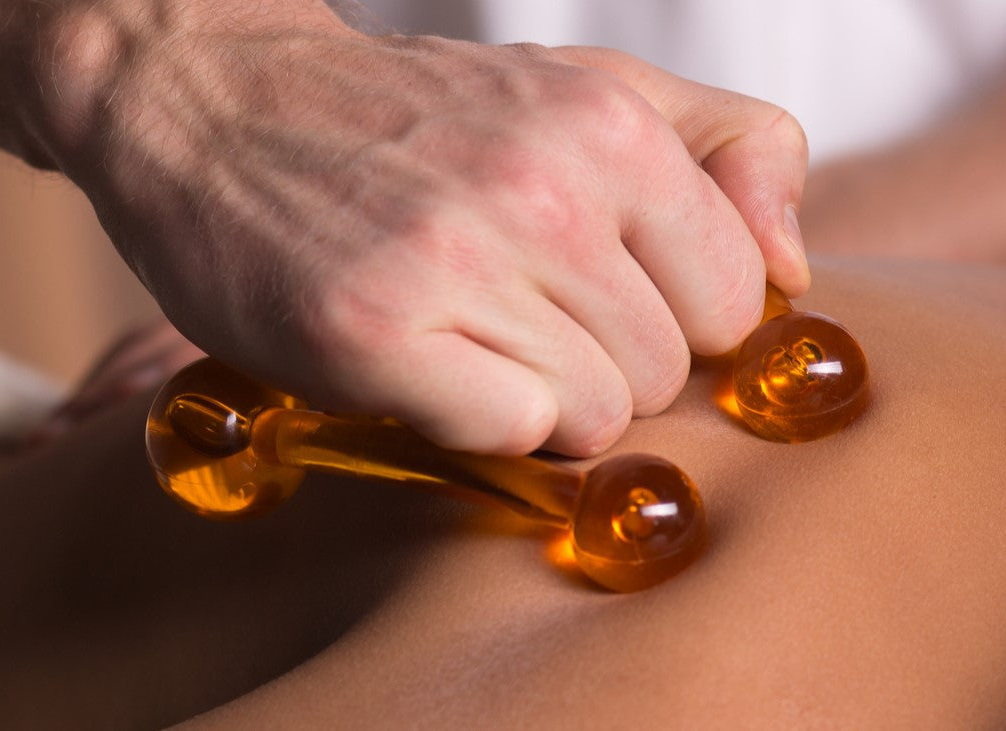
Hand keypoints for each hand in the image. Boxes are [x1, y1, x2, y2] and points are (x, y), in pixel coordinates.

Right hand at [40, 12, 806, 455]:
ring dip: (532, 398)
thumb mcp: (581, 86)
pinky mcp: (372, 332)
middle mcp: (543, 188)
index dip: (668, 319)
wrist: (209, 97)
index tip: (593, 298)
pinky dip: (469, 421)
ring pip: (593, 417)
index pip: (732, 303)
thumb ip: (724, 149)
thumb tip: (795, 267)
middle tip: (509, 315)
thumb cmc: (410, 116)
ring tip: (462, 335)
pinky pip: (505, 436)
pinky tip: (421, 365)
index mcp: (610, 127)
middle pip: (664, 373)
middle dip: (598, 364)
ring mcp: (453, 259)